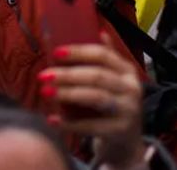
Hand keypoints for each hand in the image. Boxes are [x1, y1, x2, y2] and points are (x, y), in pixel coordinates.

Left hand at [40, 34, 144, 167]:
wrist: (127, 145)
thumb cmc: (113, 108)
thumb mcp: (114, 82)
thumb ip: (105, 59)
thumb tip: (97, 30)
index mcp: (127, 71)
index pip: (103, 55)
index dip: (79, 52)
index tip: (56, 53)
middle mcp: (131, 89)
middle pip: (97, 75)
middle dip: (68, 74)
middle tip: (44, 75)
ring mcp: (128, 111)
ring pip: (95, 97)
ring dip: (68, 93)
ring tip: (46, 92)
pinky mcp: (120, 132)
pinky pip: (91, 126)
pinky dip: (69, 123)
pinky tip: (52, 120)